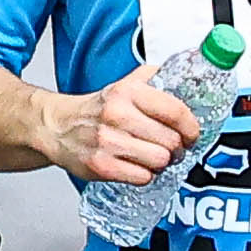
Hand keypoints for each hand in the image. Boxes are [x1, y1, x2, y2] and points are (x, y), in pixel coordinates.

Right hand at [62, 70, 200, 186]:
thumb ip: (154, 79)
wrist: (58, 127)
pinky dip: (145, 175)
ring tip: (153, 156)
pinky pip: (142, 177)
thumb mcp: (124, 84)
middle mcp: (117, 115)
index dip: (191, 127)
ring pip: (159, 161)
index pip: (175, 111)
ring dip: (161, 163)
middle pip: (171, 141)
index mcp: (128, 92)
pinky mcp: (102, 166)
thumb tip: (187, 73)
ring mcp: (108, 142)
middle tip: (171, 147)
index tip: (192, 133)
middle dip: (177, 147)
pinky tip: (137, 165)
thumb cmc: (96, 109)